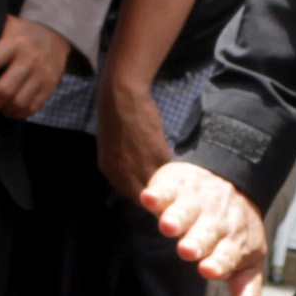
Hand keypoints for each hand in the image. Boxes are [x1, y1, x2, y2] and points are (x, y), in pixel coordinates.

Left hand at [0, 15, 72, 118]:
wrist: (56, 31)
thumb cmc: (22, 32)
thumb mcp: (5, 26)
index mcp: (12, 42)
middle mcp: (28, 58)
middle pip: (4, 89)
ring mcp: (41, 72)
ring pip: (19, 102)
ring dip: (6, 110)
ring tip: (0, 110)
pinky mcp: (51, 83)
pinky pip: (34, 106)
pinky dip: (21, 113)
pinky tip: (13, 111)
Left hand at [95, 76, 173, 202]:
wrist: (120, 97)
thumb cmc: (116, 119)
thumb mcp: (112, 149)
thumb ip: (122, 168)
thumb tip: (136, 179)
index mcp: (111, 172)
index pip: (132, 197)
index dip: (147, 198)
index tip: (158, 197)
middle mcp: (124, 174)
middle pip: (146, 197)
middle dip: (159, 197)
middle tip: (172, 194)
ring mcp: (141, 166)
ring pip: (160, 186)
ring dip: (171, 185)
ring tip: (182, 183)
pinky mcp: (157, 154)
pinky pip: (170, 170)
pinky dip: (177, 170)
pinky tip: (184, 168)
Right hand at [142, 160, 269, 295]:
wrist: (232, 181)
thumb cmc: (235, 231)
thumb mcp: (246, 263)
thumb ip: (245, 295)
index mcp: (233, 244)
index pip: (227, 256)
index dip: (220, 263)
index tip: (211, 270)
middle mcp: (214, 223)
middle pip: (206, 234)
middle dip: (198, 242)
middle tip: (189, 250)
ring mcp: (196, 203)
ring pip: (186, 211)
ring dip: (178, 218)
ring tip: (169, 226)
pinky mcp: (177, 186)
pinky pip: (167, 190)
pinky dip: (159, 193)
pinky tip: (151, 198)